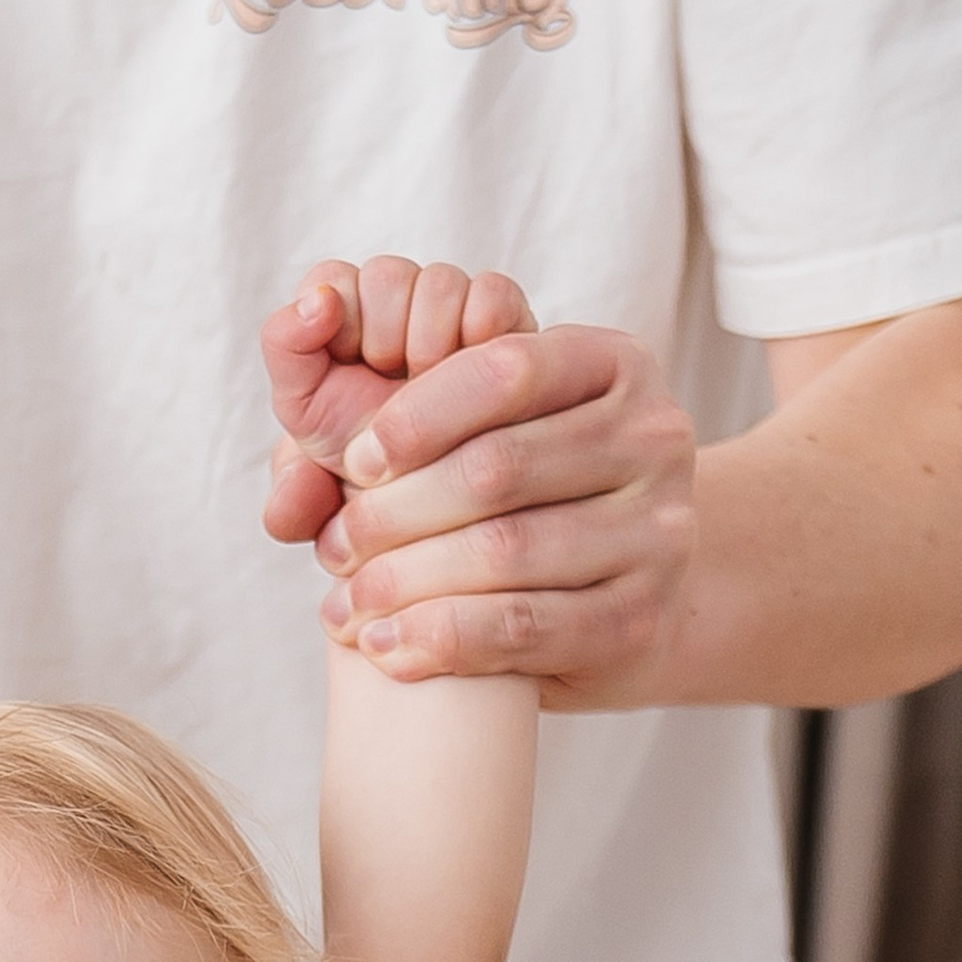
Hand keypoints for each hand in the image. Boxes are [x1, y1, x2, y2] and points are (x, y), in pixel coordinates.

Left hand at [263, 255, 535, 525]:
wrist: (440, 520)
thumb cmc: (370, 482)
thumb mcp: (307, 461)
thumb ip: (285, 369)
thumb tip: (314, 307)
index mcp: (341, 322)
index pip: (331, 280)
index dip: (339, 332)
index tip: (350, 385)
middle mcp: (397, 303)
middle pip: (387, 276)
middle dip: (384, 347)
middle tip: (391, 408)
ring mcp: (454, 307)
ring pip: (441, 284)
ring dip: (431, 351)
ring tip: (434, 410)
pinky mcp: (508, 320)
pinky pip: (491, 297)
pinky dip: (478, 341)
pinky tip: (473, 398)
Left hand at [274, 287, 696, 703]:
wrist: (623, 595)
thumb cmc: (526, 497)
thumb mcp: (487, 423)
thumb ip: (398, 385)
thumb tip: (302, 315)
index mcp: (614, 364)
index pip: (504, 369)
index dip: (416, 415)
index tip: (353, 460)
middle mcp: (653, 435)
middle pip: (497, 468)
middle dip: (396, 513)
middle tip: (334, 550)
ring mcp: (659, 529)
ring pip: (505, 551)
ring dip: (405, 583)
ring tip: (347, 606)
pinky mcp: (640, 617)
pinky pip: (523, 627)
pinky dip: (440, 638)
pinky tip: (388, 646)